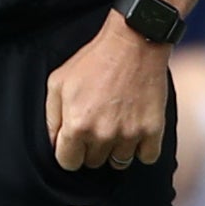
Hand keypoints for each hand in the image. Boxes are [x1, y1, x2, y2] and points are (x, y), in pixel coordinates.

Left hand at [47, 16, 168, 170]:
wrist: (133, 43)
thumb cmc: (93, 60)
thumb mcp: (58, 82)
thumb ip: (51, 117)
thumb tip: (54, 143)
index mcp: (77, 125)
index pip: (68, 163)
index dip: (69, 152)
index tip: (75, 142)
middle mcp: (103, 135)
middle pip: (93, 163)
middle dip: (92, 148)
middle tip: (97, 125)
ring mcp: (130, 134)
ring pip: (119, 162)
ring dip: (116, 149)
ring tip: (117, 126)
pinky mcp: (153, 130)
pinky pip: (147, 158)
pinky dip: (142, 149)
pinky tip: (135, 131)